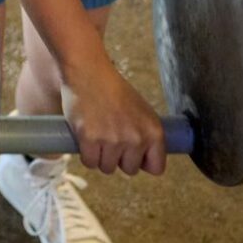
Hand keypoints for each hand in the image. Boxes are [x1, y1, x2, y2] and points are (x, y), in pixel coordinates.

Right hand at [59, 58, 167, 176]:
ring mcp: (113, 140)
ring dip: (101, 157)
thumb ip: (146, 135)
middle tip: (110, 139)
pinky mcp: (90, 140)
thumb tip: (145, 162)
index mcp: (154, 132)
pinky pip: (90, 163)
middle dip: (119, 159)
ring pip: (108, 168)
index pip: (156, 168)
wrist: (88, 72)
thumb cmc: (113, 90)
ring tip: (97, 136)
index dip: (143, 162)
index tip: (133, 154)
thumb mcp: (141, 111)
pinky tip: (86, 138)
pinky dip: (86, 154)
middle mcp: (136, 138)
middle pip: (130, 170)